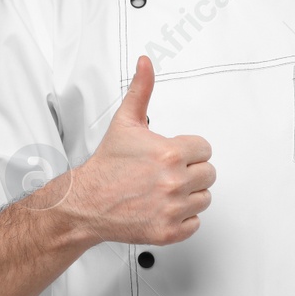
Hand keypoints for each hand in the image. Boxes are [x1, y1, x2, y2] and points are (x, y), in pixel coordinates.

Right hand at [58, 55, 213, 245]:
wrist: (86, 203)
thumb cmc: (107, 166)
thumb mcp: (126, 122)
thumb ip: (141, 90)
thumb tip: (145, 63)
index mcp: (170, 153)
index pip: (205, 149)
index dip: (188, 150)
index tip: (171, 155)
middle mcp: (174, 182)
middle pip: (208, 174)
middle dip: (190, 172)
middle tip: (166, 173)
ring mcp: (172, 209)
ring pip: (204, 198)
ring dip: (189, 195)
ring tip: (163, 190)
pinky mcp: (169, 232)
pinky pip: (195, 223)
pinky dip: (182, 219)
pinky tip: (163, 208)